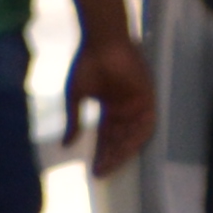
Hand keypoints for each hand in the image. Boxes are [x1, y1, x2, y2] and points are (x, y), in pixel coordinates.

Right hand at [60, 29, 155, 181]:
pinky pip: (147, 124)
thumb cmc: (86, 63)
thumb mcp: (75, 97)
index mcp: (109, 107)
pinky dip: (138, 137)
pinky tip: (127, 150)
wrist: (101, 41)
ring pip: (132, 135)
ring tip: (111, 164)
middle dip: (111, 156)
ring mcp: (136, 103)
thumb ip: (74, 122)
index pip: (107, 136)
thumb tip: (66, 144)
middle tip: (101, 171)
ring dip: (124, 151)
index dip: (101, 153)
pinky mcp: (147, 97)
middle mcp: (125, 108)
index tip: (94, 169)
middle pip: (120, 139)